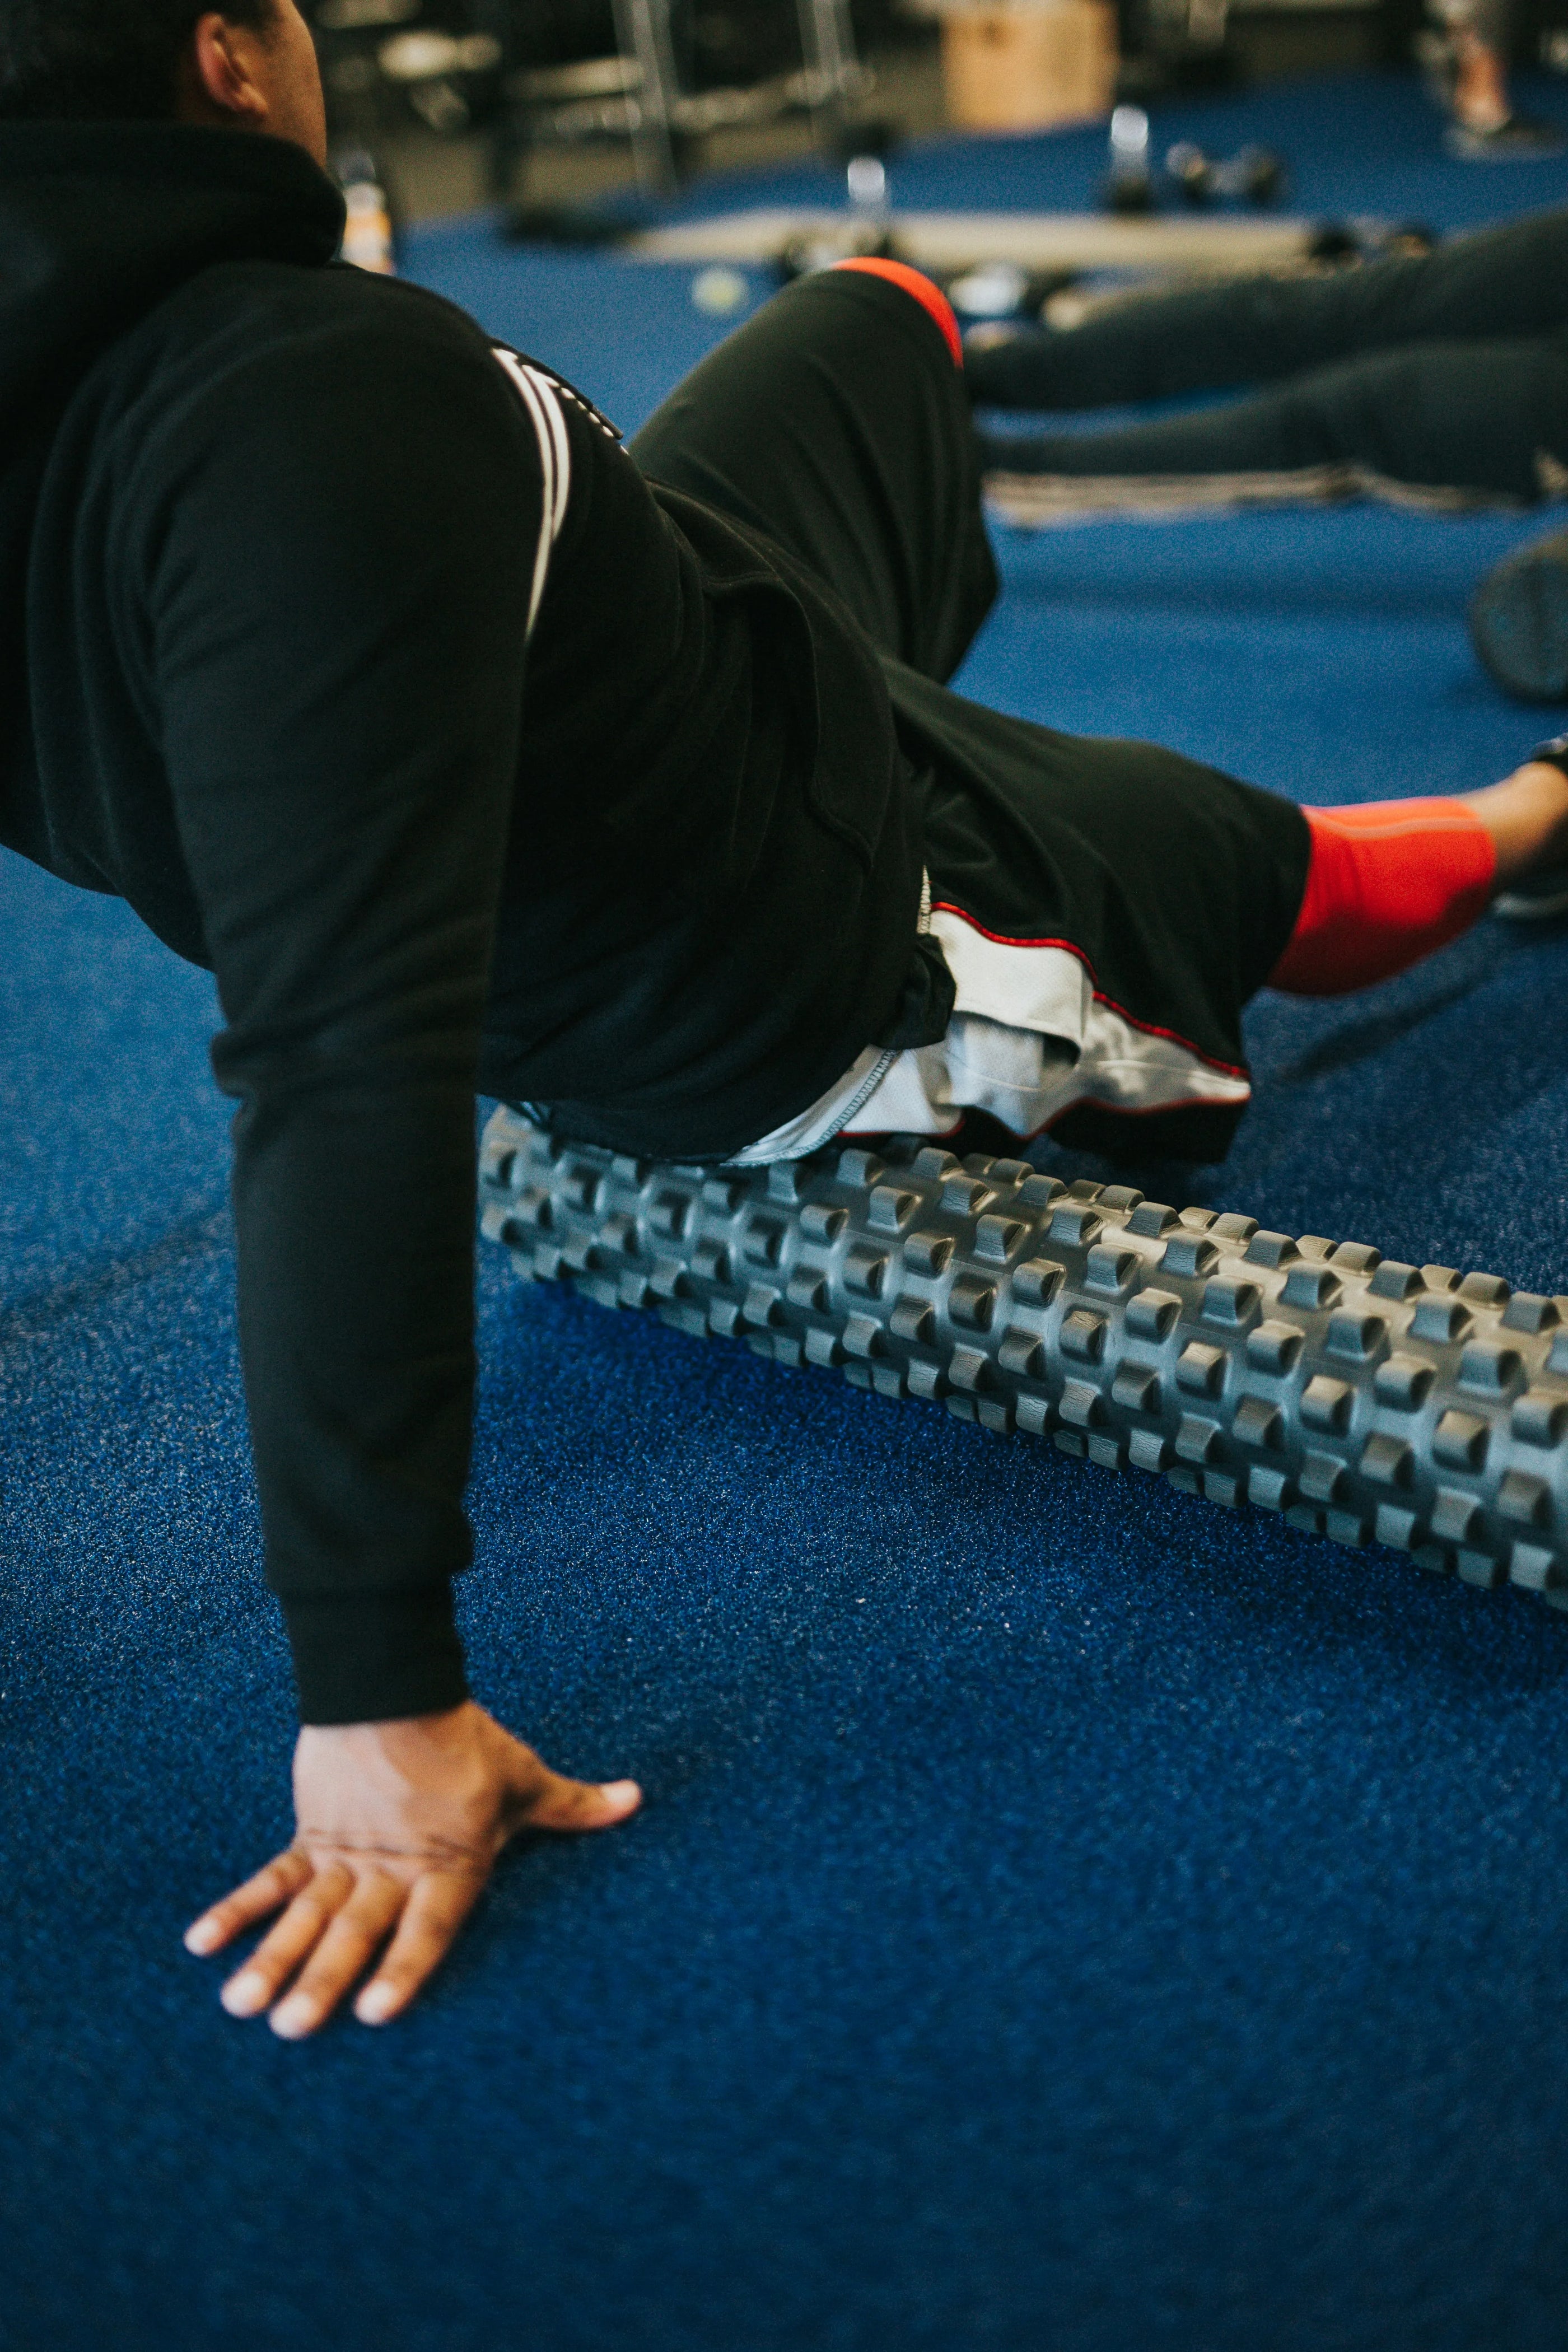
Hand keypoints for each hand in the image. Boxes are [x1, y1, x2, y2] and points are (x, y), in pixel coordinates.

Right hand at [184, 1701, 639, 2037]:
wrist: (397, 1683)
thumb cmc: (469, 1740)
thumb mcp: (526, 1778)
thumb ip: (574, 1806)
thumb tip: (634, 1801)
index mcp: (446, 1863)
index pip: (425, 1926)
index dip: (404, 1966)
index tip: (377, 2011)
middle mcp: (391, 1867)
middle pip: (354, 1930)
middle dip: (321, 1979)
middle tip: (292, 2027)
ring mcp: (345, 1853)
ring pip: (306, 1914)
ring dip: (271, 1957)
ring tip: (240, 2005)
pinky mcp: (311, 1835)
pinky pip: (271, 1878)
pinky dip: (238, 1909)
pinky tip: (202, 1943)